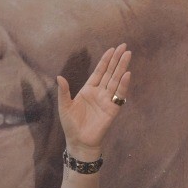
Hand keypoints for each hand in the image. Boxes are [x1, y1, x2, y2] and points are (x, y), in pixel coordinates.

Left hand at [57, 43, 131, 157]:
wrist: (78, 142)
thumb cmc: (71, 125)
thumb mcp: (64, 107)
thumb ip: (64, 92)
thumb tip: (59, 77)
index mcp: (88, 90)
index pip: (99, 72)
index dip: (105, 61)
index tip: (112, 49)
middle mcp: (99, 93)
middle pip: (110, 73)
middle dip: (116, 60)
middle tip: (124, 46)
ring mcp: (107, 100)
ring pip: (116, 81)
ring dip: (122, 68)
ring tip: (127, 54)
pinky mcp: (112, 109)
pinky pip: (119, 95)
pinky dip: (123, 85)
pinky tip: (126, 74)